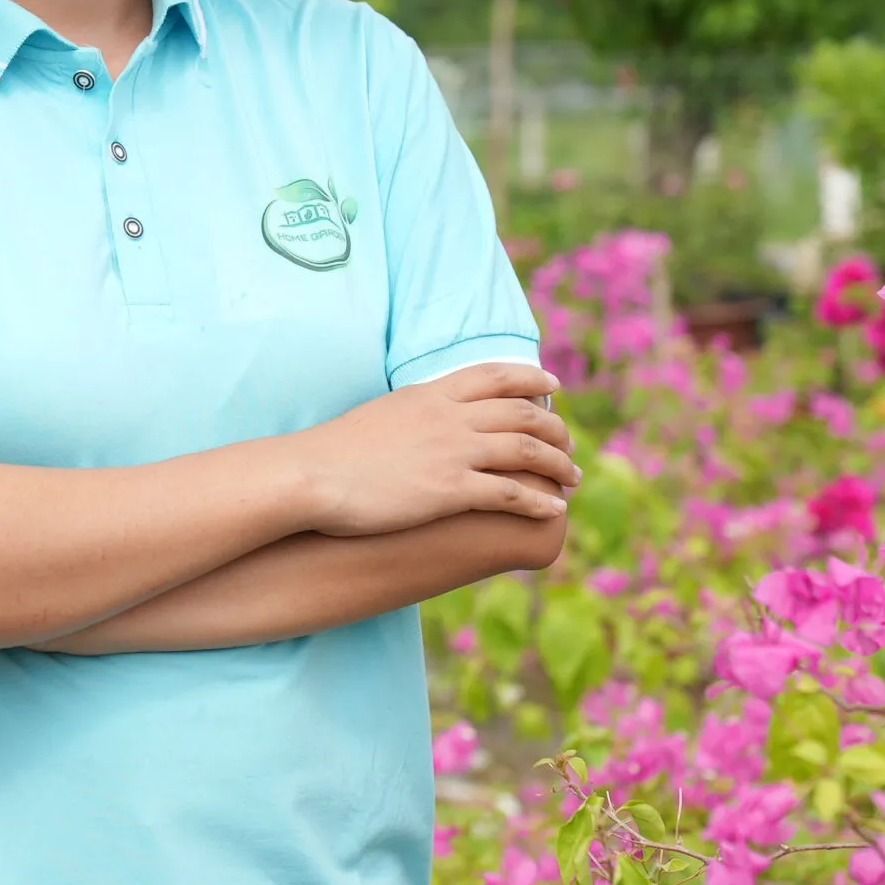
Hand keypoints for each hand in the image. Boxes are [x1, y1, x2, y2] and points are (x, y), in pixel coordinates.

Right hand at [290, 361, 574, 536]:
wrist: (311, 475)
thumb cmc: (332, 452)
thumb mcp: (378, 416)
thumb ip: (409, 415)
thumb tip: (416, 420)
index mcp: (430, 394)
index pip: (495, 376)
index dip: (531, 380)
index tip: (553, 387)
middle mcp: (450, 417)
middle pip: (521, 412)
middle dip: (554, 427)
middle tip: (569, 442)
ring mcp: (453, 451)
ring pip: (526, 450)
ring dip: (558, 464)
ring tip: (573, 477)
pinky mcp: (451, 489)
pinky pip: (511, 492)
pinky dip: (539, 499)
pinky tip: (555, 508)